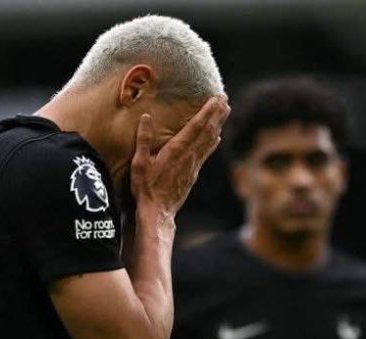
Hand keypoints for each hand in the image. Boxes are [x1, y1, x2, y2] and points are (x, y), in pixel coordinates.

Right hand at [130, 96, 229, 215]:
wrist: (158, 211)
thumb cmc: (146, 188)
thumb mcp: (140, 162)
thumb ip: (144, 139)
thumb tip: (146, 117)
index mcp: (176, 150)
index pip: (195, 126)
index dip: (207, 112)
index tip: (216, 99)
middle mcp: (189, 156)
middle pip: (207, 131)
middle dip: (217, 115)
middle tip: (225, 100)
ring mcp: (193, 166)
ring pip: (209, 141)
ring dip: (218, 125)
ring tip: (225, 112)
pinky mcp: (193, 174)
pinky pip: (206, 153)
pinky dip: (213, 142)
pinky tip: (216, 137)